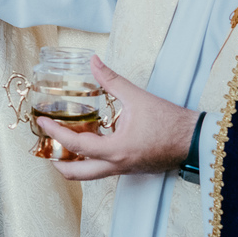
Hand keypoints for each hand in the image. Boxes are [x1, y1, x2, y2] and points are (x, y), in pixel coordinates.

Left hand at [36, 55, 198, 180]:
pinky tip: (90, 139)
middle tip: (46, 145)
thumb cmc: (170, 122)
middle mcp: (116, 165)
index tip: (42, 123)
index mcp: (115, 150)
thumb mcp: (137, 97)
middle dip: (56, 161)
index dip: (55, 133)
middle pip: (75, 174)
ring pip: (89, 174)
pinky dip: (89, 158)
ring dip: (72, 161)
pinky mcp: (131, 169)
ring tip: (63, 141)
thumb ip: (111, 80)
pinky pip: (102, 168)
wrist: (195, 140)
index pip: (75, 145)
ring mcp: (124, 170)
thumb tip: (94, 62)